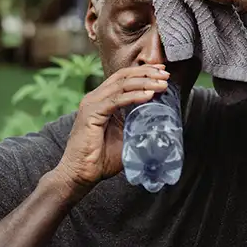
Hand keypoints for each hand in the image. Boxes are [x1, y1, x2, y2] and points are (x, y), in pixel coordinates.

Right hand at [51, 65, 169, 192]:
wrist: (80, 174)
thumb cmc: (100, 159)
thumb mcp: (125, 137)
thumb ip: (137, 125)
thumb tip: (159, 123)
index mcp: (102, 100)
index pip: (124, 78)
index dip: (143, 72)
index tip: (162, 72)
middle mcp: (95, 98)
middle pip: (123, 76)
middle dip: (147, 72)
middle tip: (166, 75)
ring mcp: (92, 104)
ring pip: (121, 85)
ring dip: (144, 82)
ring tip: (161, 84)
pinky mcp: (91, 114)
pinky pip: (116, 100)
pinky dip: (134, 96)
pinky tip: (148, 95)